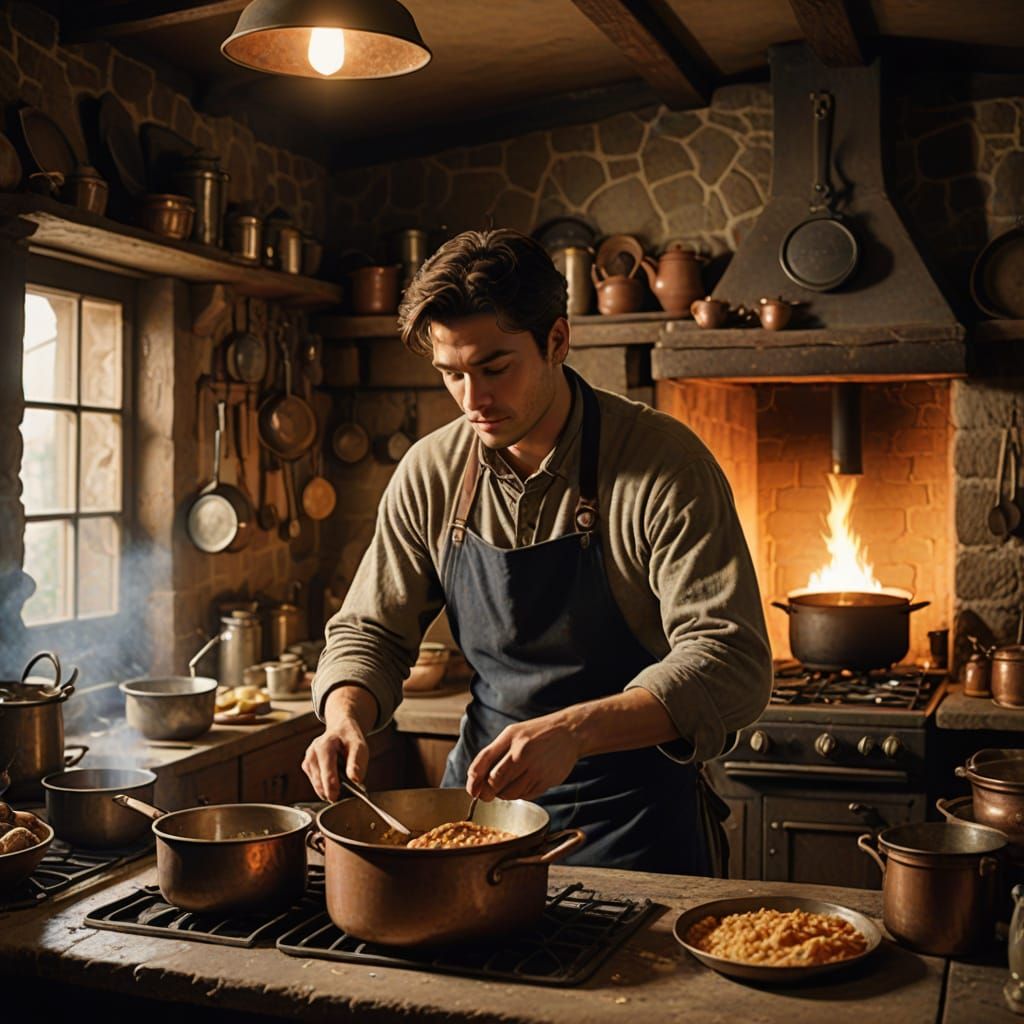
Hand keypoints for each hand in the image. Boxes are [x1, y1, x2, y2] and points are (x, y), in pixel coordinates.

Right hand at [302, 719, 367, 801]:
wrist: (341, 729)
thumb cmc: (350, 738)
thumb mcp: (359, 746)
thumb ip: (357, 762)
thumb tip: (355, 779)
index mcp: (325, 745)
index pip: (327, 772)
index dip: (333, 789)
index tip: (339, 798)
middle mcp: (312, 752)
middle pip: (320, 782)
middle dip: (332, 791)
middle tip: (345, 795)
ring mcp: (308, 759)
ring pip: (317, 785)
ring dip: (329, 790)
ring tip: (342, 784)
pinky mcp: (307, 766)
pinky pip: (315, 784)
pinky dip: (325, 786)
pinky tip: (334, 779)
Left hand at [466, 713, 581, 802]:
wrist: (569, 732)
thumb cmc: (535, 733)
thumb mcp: (512, 733)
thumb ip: (492, 753)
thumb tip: (474, 778)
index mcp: (512, 739)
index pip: (485, 761)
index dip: (474, 780)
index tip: (472, 790)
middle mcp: (523, 754)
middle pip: (495, 782)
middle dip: (487, 792)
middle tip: (486, 794)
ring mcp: (536, 769)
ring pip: (510, 793)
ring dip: (503, 794)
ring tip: (506, 786)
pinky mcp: (547, 781)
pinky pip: (525, 796)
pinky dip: (519, 794)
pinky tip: (522, 784)